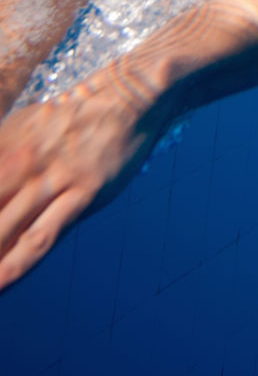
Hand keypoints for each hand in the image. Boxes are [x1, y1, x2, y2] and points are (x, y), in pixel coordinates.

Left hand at [0, 76, 159, 291]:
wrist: (127, 94)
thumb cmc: (76, 111)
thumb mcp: (25, 123)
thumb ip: (2, 151)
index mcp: (4, 144)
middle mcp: (20, 162)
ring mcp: (50, 179)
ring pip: (2, 228)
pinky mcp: (80, 193)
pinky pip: (41, 235)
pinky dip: (16, 263)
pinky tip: (0, 282)